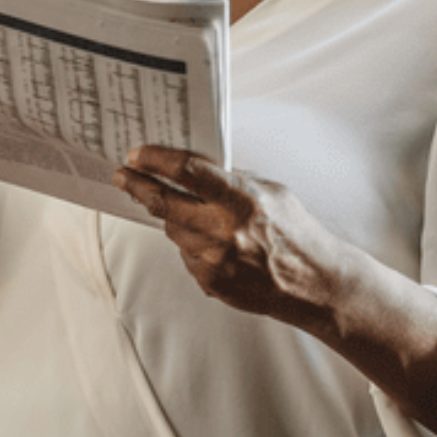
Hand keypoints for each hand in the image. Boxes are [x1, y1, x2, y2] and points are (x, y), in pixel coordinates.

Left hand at [115, 146, 339, 326]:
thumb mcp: (271, 191)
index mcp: (242, 199)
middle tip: (124, 176)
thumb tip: (195, 169)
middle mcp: (224, 230)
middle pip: (164, 204)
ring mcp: (213, 259)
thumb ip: (233, 180)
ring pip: (173, 230)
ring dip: (174, 217)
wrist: (312, 281)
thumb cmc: (295, 232)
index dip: (156, 160)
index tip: (137, 155)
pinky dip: (194, 244)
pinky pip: (187, 254)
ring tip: (190, 212)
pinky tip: (217, 244)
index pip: (187, 172)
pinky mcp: (209, 281)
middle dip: (139, 186)